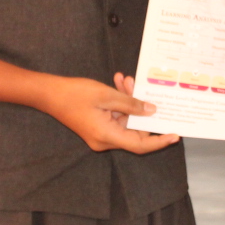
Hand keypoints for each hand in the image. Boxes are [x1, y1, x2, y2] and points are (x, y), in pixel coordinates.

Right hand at [35, 73, 178, 155]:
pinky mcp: (96, 126)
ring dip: (127, 101)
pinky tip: (118, 83)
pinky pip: (114, 117)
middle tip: (140, 87)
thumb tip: (151, 111)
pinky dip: (118, 102)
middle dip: (140, 109)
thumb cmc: (74, 94)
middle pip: (133, 130)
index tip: (175, 135)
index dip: (159, 141)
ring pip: (124, 120)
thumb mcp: (106, 96)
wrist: (48, 94)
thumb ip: (131, 104)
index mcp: (107, 136)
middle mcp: (104, 140)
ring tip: (126, 80)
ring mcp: (99, 134)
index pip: (140, 145)